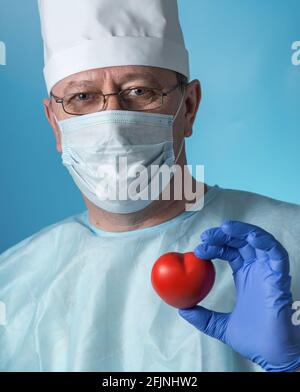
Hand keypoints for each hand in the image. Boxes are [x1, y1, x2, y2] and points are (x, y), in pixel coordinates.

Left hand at [178, 220, 299, 371]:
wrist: (271, 355)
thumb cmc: (253, 340)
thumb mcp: (220, 326)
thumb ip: (203, 317)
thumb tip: (182, 310)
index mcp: (246, 276)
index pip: (230, 251)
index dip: (216, 245)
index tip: (199, 248)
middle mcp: (257, 270)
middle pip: (241, 242)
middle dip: (224, 235)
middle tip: (205, 236)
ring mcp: (269, 272)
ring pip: (258, 241)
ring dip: (242, 231)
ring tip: (223, 229)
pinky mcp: (280, 277)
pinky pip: (276, 253)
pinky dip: (263, 241)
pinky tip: (249, 237)